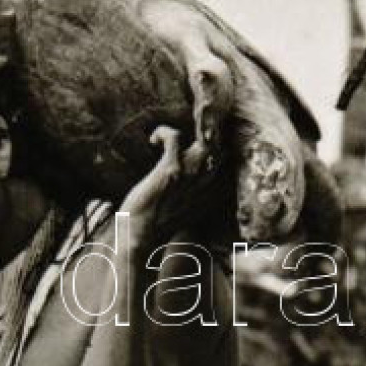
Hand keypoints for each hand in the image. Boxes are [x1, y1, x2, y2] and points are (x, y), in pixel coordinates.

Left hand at [118, 125, 217, 253]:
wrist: (140, 236)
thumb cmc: (156, 221)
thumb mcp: (183, 207)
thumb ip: (191, 191)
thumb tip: (185, 179)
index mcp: (211, 190)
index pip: (226, 159)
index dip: (217, 143)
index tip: (200, 136)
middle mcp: (205, 181)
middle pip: (222, 147)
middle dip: (210, 131)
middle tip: (186, 129)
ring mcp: (189, 175)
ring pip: (206, 141)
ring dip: (190, 130)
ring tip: (172, 136)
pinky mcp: (169, 170)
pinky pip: (175, 138)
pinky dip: (164, 132)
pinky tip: (154, 140)